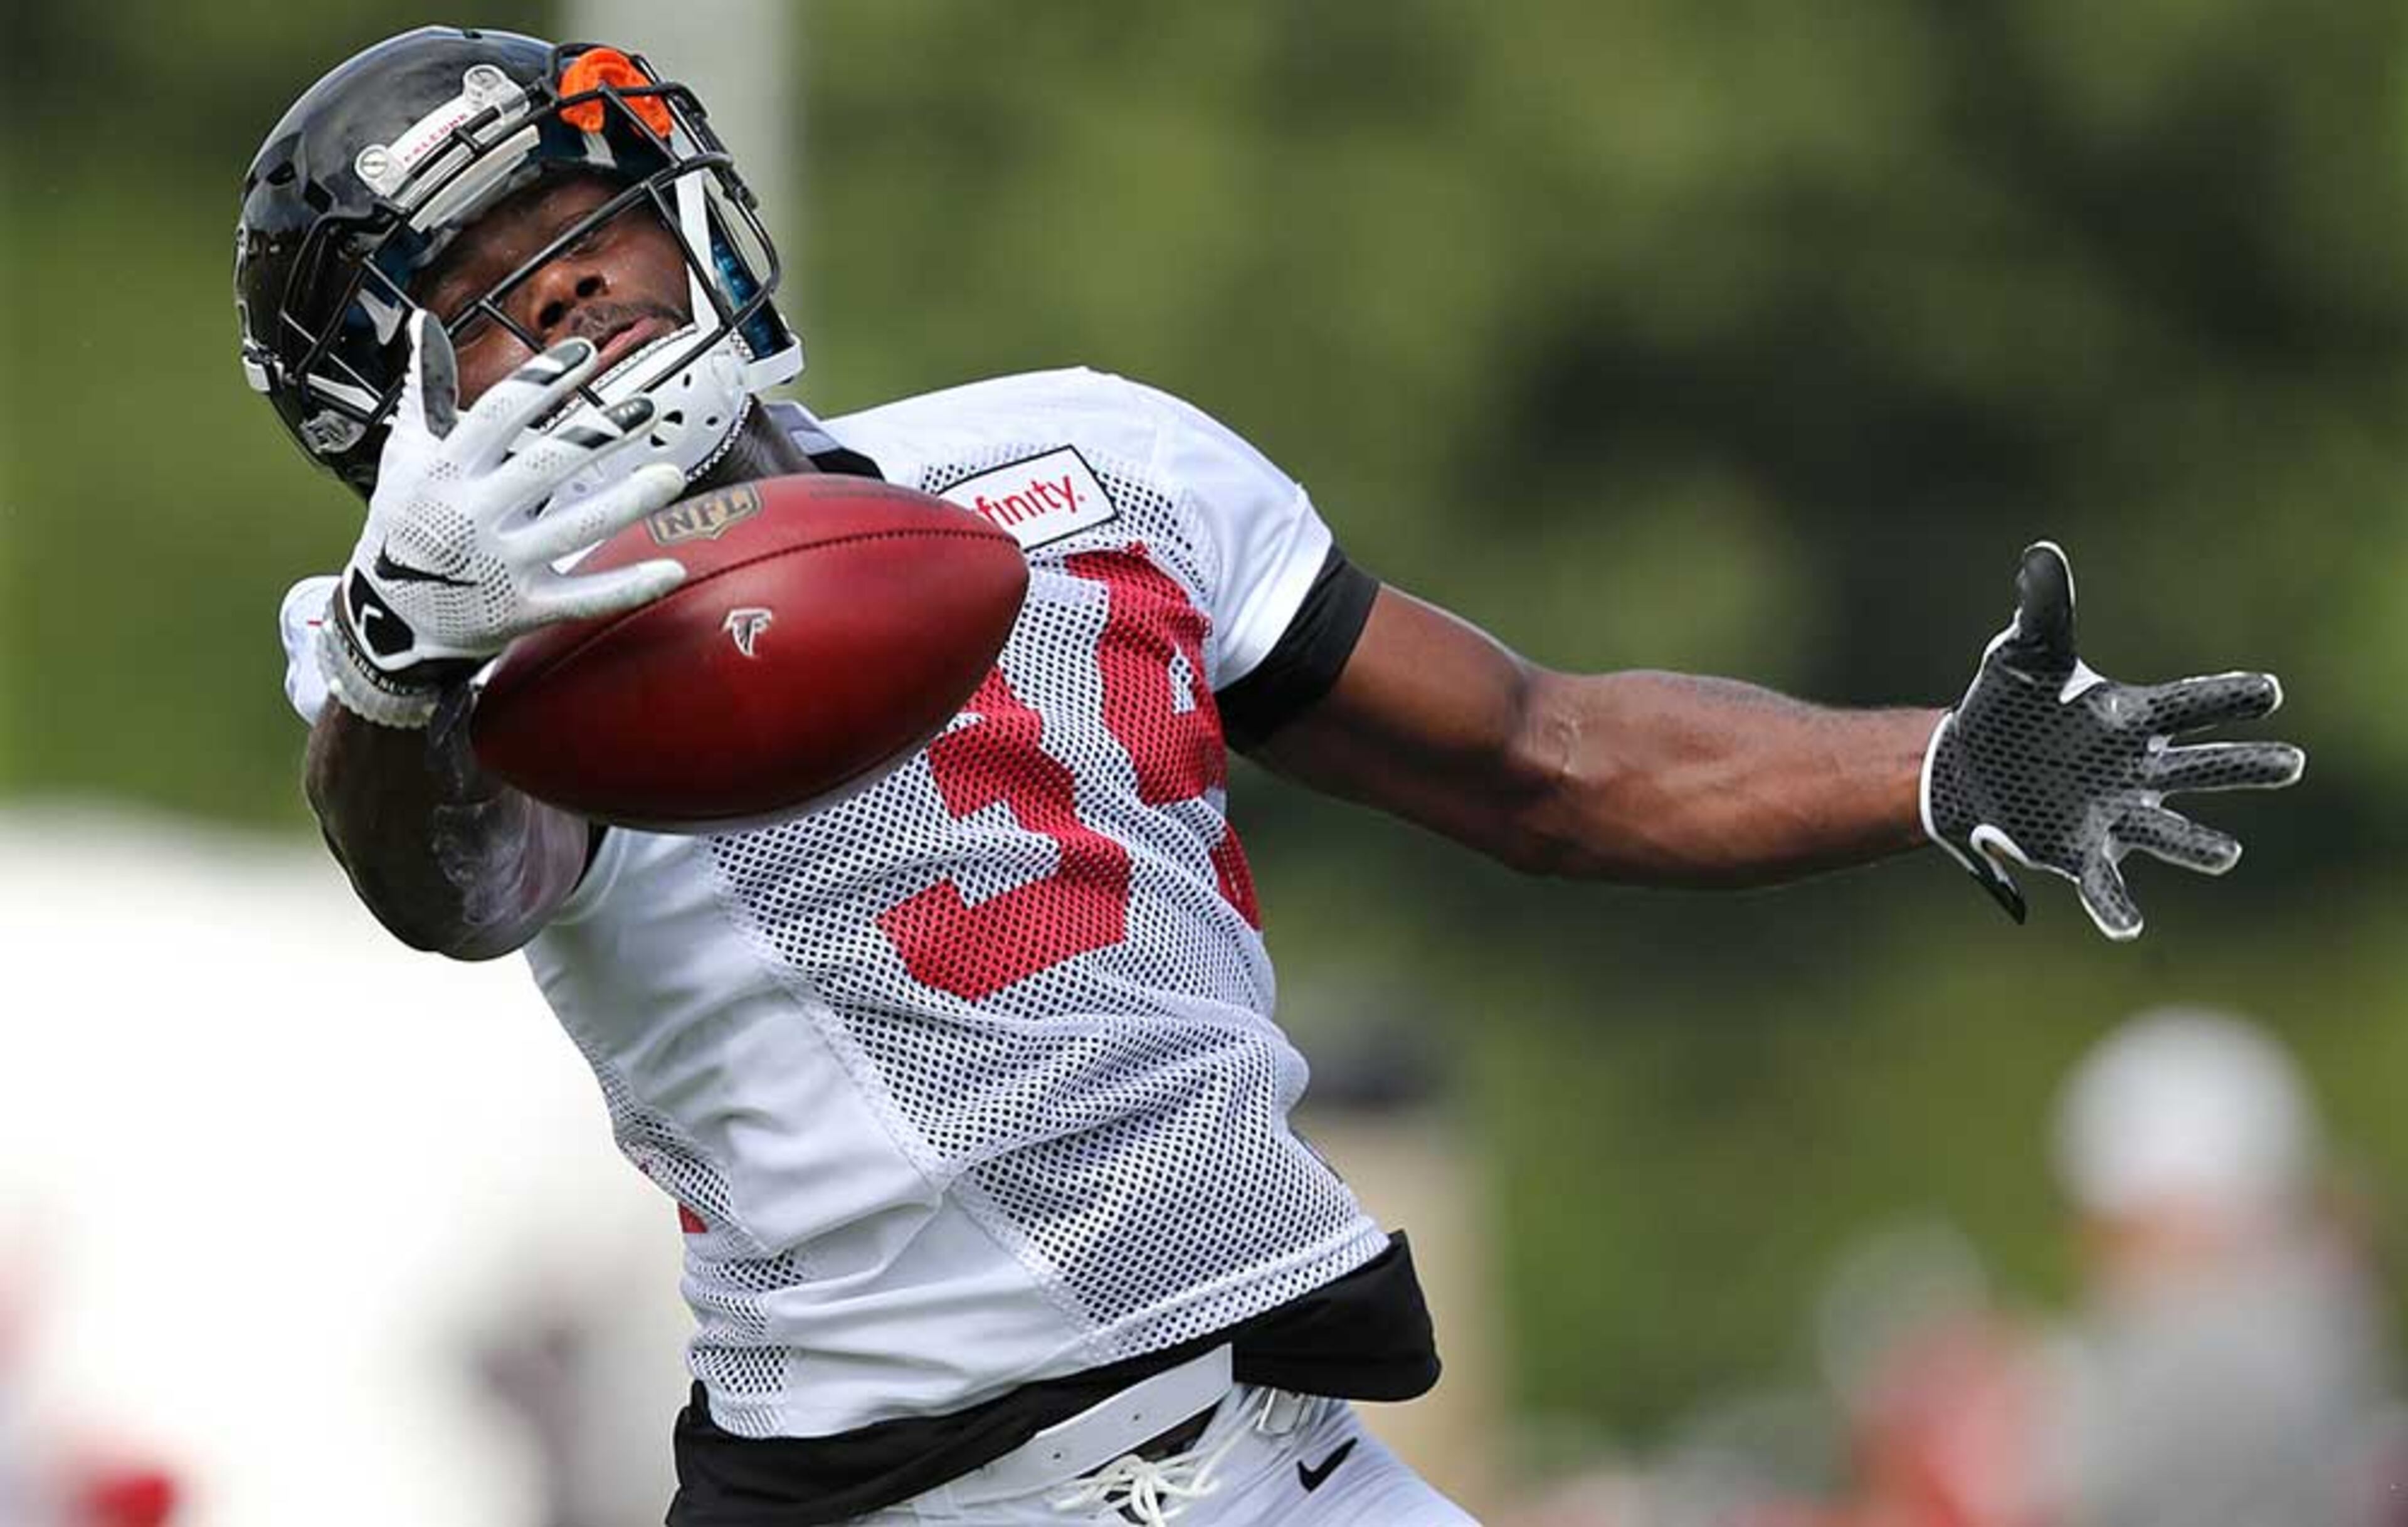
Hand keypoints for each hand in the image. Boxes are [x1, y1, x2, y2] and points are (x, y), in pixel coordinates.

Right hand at [318, 312, 688, 726]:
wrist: (389, 616)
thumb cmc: (403, 523)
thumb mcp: (404, 455)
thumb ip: (422, 390)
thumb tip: (422, 324)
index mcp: (447, 470)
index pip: (498, 413)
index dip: (542, 381)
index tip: (585, 355)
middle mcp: (475, 514)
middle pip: (546, 464)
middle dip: (599, 434)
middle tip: (647, 408)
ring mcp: (503, 563)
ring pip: (576, 527)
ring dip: (629, 501)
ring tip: (671, 475)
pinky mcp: (526, 608)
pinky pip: (586, 598)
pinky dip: (630, 586)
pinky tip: (672, 568)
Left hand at [1922, 542, 2303, 939]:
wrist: (1969, 763)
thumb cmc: (2010, 706)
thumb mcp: (2024, 655)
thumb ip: (2043, 609)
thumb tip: (2041, 554)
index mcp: (2131, 720)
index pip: (2190, 705)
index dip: (2228, 699)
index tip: (2267, 692)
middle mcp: (2136, 770)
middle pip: (2201, 768)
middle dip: (2244, 766)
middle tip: (2291, 762)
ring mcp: (2114, 814)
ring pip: (2167, 832)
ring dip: (2196, 844)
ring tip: (2224, 853)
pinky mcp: (2080, 851)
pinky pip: (2106, 885)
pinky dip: (2116, 907)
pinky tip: (2127, 928)